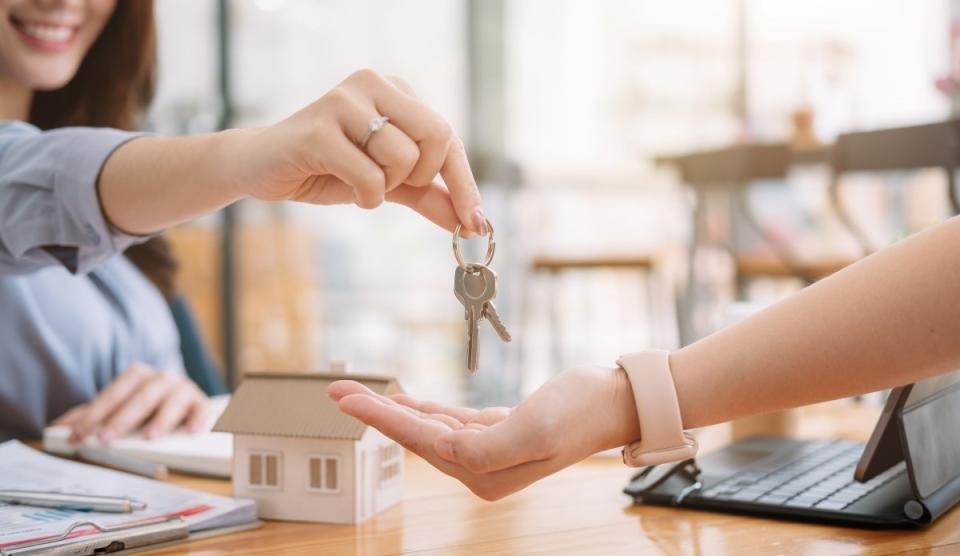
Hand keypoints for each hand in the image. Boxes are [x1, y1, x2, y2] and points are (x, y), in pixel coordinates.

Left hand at [52, 363, 208, 442]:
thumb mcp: (116, 408)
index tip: (79, 434)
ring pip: (173, 401)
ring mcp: (184, 390)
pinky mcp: (201, 404)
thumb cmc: (145, 407)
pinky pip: (202, 410)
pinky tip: (191, 431)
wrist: (183, 401)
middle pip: (142, 396)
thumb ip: (89, 416)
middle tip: (107, 438)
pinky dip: (198, 419)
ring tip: (150, 437)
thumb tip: (57, 427)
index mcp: (138, 376)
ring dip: (161, 418)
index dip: (96, 413)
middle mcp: (162, 379)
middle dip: (123, 418)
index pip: (114, 393)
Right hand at [227, 68, 485, 235]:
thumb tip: (470, 223)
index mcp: (395, 91)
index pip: (448, 136)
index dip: (464, 183)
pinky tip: (340, 183)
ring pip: (403, 158)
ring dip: (385, 187)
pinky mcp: (319, 129)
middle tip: (392, 185)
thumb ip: (428, 195)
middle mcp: (374, 85)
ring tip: (356, 178)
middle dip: (421, 176)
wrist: (260, 167)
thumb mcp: (387, 183)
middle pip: (438, 136)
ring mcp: (345, 102)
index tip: (476, 223)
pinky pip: (369, 176)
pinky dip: (365, 196)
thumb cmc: (327, 169)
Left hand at [328, 366, 641, 500]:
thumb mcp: (532, 429)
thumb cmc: (579, 412)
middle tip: (336, 391)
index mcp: (483, 472)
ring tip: (356, 393)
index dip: (379, 417)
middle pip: (414, 436)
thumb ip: (485, 447)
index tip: (345, 399)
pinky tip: (403, 399)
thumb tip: (442, 449)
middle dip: (374, 413)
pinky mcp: (496, 430)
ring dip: (392, 408)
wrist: (613, 400)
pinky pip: (447, 420)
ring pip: (426, 427)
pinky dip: (423, 408)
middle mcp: (480, 467)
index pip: (418, 441)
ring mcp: (487, 450)